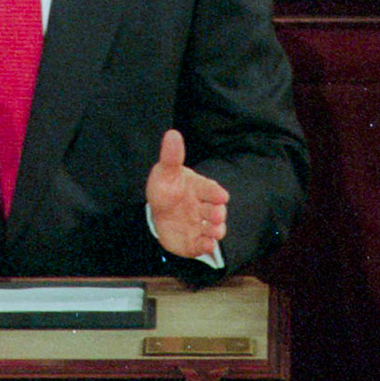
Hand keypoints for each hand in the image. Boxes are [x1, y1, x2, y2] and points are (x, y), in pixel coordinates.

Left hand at [146, 129, 229, 258]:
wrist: (158, 212)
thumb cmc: (166, 188)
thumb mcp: (165, 172)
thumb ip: (171, 156)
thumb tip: (172, 133)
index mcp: (199, 188)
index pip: (211, 190)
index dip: (215, 193)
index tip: (221, 196)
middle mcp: (204, 207)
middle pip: (216, 211)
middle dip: (218, 214)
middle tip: (216, 214)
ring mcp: (201, 224)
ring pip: (215, 229)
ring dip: (216, 231)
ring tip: (215, 231)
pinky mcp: (196, 241)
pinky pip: (204, 245)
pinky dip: (207, 246)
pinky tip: (206, 245)